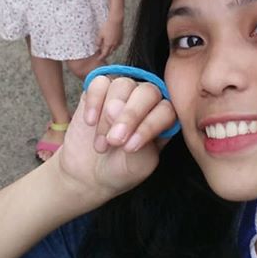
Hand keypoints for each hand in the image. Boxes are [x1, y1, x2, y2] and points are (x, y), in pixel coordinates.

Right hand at [56, 75, 176, 204]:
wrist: (91, 175)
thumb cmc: (123, 169)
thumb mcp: (139, 163)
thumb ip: (139, 137)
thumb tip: (115, 106)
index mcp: (164, 118)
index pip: (166, 109)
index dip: (148, 125)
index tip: (129, 147)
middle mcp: (148, 100)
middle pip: (147, 91)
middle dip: (129, 116)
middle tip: (114, 140)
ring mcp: (124, 93)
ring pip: (122, 85)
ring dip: (108, 116)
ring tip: (102, 143)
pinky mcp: (100, 91)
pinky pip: (100, 82)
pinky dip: (94, 101)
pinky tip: (90, 122)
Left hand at [96, 15, 122, 57]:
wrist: (116, 20)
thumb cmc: (107, 26)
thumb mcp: (100, 34)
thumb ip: (98, 42)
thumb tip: (97, 47)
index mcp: (108, 44)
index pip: (105, 54)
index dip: (101, 57)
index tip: (99, 58)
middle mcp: (114, 45)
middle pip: (110, 52)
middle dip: (106, 54)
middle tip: (102, 53)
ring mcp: (119, 41)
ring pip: (114, 49)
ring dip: (110, 50)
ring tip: (107, 47)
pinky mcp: (121, 38)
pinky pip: (118, 44)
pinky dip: (115, 45)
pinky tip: (113, 42)